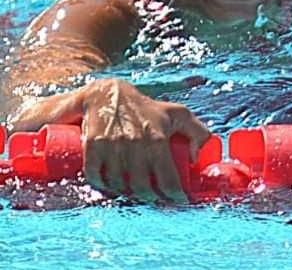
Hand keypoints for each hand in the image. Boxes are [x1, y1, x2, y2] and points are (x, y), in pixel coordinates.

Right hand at [11, 78, 209, 202]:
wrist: (107, 92)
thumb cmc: (147, 107)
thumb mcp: (179, 114)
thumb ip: (199, 132)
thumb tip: (197, 159)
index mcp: (157, 139)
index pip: (167, 180)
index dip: (174, 196)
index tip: (178, 200)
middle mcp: (135, 144)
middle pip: (142, 187)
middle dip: (151, 198)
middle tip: (155, 198)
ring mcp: (112, 145)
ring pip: (119, 184)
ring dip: (126, 193)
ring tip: (134, 192)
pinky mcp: (92, 145)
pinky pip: (96, 176)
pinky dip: (103, 186)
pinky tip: (110, 187)